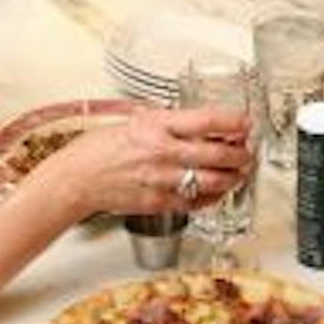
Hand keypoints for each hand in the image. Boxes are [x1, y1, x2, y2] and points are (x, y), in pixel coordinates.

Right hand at [36, 104, 252, 217]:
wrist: (76, 179)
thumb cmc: (99, 149)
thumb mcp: (135, 121)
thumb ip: (167, 122)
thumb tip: (198, 122)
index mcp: (156, 127)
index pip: (208, 120)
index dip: (235, 121)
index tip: (246, 122)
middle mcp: (163, 153)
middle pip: (218, 152)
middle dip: (241, 152)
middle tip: (247, 150)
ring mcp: (163, 181)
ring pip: (214, 180)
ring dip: (234, 176)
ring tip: (239, 171)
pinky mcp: (160, 203)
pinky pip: (197, 201)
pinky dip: (213, 195)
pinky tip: (217, 189)